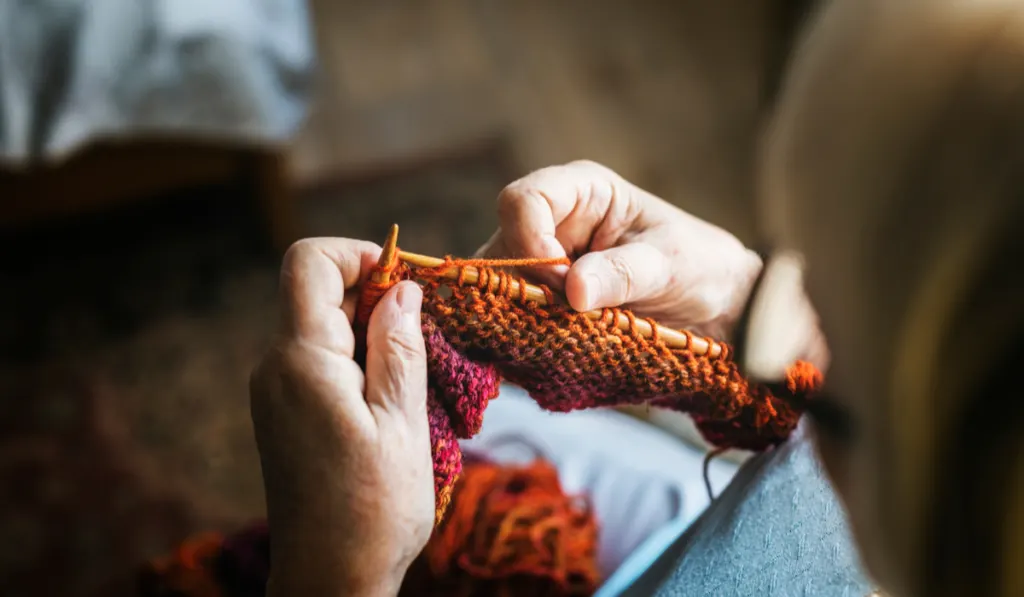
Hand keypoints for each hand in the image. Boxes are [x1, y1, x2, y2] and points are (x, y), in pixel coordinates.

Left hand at [250, 238, 433, 595]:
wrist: (330, 579)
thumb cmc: (373, 509)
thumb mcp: (401, 422)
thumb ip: (398, 346)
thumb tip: (402, 287)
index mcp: (301, 361)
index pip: (308, 262)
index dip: (359, 254)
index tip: (404, 281)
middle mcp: (275, 368)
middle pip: (316, 291)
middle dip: (374, 294)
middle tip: (425, 332)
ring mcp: (275, 391)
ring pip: (321, 325)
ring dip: (370, 330)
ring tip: (414, 373)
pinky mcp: (284, 412)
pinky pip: (318, 359)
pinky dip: (356, 358)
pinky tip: (391, 396)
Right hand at [479, 160, 763, 339]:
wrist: (715, 309)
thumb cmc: (698, 267)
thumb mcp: (669, 266)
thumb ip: (623, 273)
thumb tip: (573, 290)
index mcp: (582, 191)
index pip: (524, 200)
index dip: (530, 240)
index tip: (562, 284)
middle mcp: (552, 223)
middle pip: (501, 247)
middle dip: (525, 288)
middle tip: (566, 319)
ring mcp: (542, 265)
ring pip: (500, 287)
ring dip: (524, 316)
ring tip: (566, 337)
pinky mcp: (542, 303)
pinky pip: (513, 317)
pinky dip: (528, 336)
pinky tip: (557, 349)